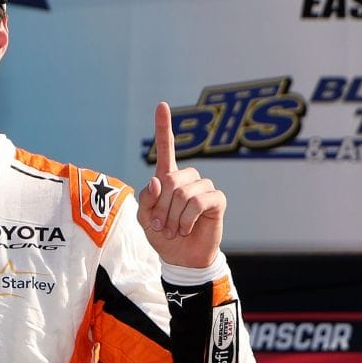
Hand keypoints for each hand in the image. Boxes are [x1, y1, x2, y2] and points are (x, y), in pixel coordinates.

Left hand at [136, 101, 224, 269]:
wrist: (181, 258)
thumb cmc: (162, 236)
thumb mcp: (144, 219)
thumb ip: (146, 199)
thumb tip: (159, 180)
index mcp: (167, 178)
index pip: (166, 148)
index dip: (164, 127)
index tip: (162, 105)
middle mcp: (187, 178)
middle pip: (170, 179)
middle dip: (160, 207)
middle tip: (160, 226)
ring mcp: (203, 187)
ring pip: (183, 193)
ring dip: (173, 217)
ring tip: (174, 229)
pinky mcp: (217, 199)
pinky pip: (198, 202)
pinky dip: (186, 219)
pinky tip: (187, 228)